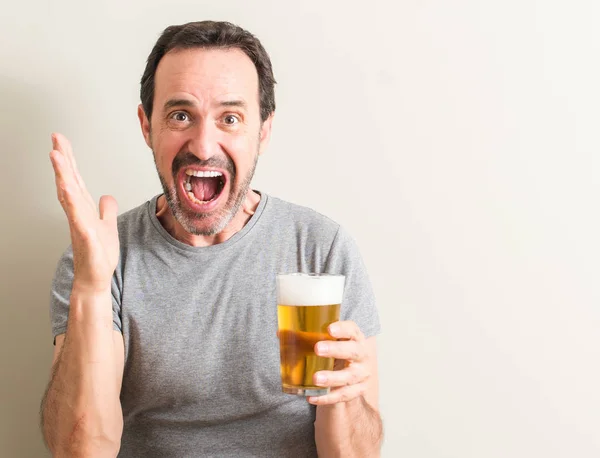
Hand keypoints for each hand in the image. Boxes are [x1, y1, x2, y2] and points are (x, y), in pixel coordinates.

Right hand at [49, 133, 118, 292]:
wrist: (95, 277)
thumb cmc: (99, 254)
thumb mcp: (108, 226)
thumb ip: (106, 210)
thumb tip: (106, 196)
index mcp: (84, 208)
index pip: (75, 179)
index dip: (69, 160)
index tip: (61, 142)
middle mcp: (78, 213)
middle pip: (69, 182)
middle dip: (63, 160)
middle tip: (55, 138)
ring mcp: (80, 224)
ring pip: (69, 196)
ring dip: (63, 176)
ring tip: (56, 156)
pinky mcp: (86, 237)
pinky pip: (78, 218)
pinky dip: (73, 204)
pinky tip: (68, 191)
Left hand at [309, 320, 369, 404]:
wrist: (352, 377)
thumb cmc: (336, 354)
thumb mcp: (327, 344)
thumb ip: (306, 338)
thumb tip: (281, 333)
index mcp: (355, 338)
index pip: (352, 330)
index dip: (343, 328)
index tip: (329, 329)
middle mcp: (361, 356)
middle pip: (353, 351)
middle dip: (336, 349)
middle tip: (317, 349)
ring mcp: (361, 375)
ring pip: (349, 377)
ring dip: (332, 378)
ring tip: (315, 379)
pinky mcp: (358, 391)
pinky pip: (342, 395)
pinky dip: (327, 397)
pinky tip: (312, 397)